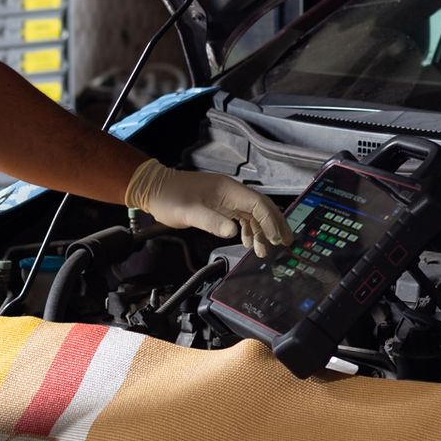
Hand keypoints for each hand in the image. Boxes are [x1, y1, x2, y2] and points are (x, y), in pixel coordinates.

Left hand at [125, 160, 293, 256]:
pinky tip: (248, 242)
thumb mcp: (189, 211)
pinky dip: (249, 230)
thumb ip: (211, 221)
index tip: (277, 239)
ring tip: (265, 250)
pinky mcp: (220, 206)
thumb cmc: (171, 198)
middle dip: (274, 224)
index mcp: (229, 190)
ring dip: (261, 231)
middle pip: (261, 207)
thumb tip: (233, 232)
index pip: (258, 204)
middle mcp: (232, 193)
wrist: (154, 189)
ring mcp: (227, 199)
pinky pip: (242, 217)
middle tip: (285, 243)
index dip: (270, 221)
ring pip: (252, 214)